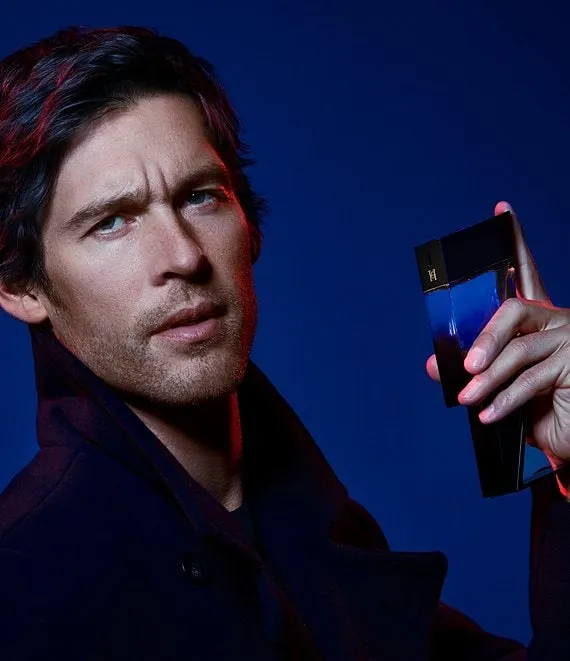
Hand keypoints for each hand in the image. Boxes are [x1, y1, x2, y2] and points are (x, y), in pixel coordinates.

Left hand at [426, 202, 569, 493]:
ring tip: (469, 398)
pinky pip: (530, 380)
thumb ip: (470, 370)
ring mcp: (567, 341)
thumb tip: (433, 365)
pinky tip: (488, 413)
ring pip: (519, 349)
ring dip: (489, 377)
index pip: (526, 272)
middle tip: (466, 367)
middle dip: (485, 339)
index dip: (514, 241)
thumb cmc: (539, 407)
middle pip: (513, 310)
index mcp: (537, 319)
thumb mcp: (499, 385)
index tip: (501, 210)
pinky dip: (504, 399)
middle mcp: (554, 321)